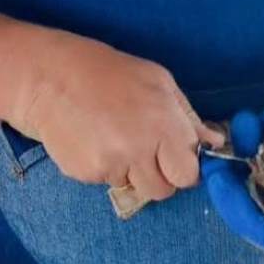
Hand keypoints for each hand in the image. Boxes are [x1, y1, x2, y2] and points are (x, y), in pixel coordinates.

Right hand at [16, 30, 223, 202]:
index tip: (173, 155)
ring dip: (131, 171)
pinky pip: (106, 182)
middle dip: (160, 176)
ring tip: (114, 138)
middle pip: (164, 191)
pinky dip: (104, 167)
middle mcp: (140, 149)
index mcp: (163, 124)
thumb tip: (215, 142)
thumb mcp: (157, 81)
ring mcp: (111, 164)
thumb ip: (187, 116)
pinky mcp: (85, 173)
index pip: (189, 174)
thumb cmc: (107, 72)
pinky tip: (94, 139)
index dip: (183, 166)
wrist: (48, 77)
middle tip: (145, 152)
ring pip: (134, 187)